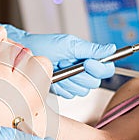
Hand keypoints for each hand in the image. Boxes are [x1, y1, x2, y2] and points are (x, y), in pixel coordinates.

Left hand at [0, 23, 115, 97]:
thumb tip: (111, 49)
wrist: (27, 55)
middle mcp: (83, 71)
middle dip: (79, 74)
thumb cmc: (45, 46)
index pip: (107, 69)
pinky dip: (61, 87)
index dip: (99, 68)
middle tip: (65, 64)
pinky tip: (54, 78)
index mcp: (88, 58)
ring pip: (82, 91)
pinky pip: (69, 95)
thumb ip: (90, 49)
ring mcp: (74, 82)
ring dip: (69, 81)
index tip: (86, 62)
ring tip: (58, 69)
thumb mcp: (68, 44)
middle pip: (95, 82)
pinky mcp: (64, 90)